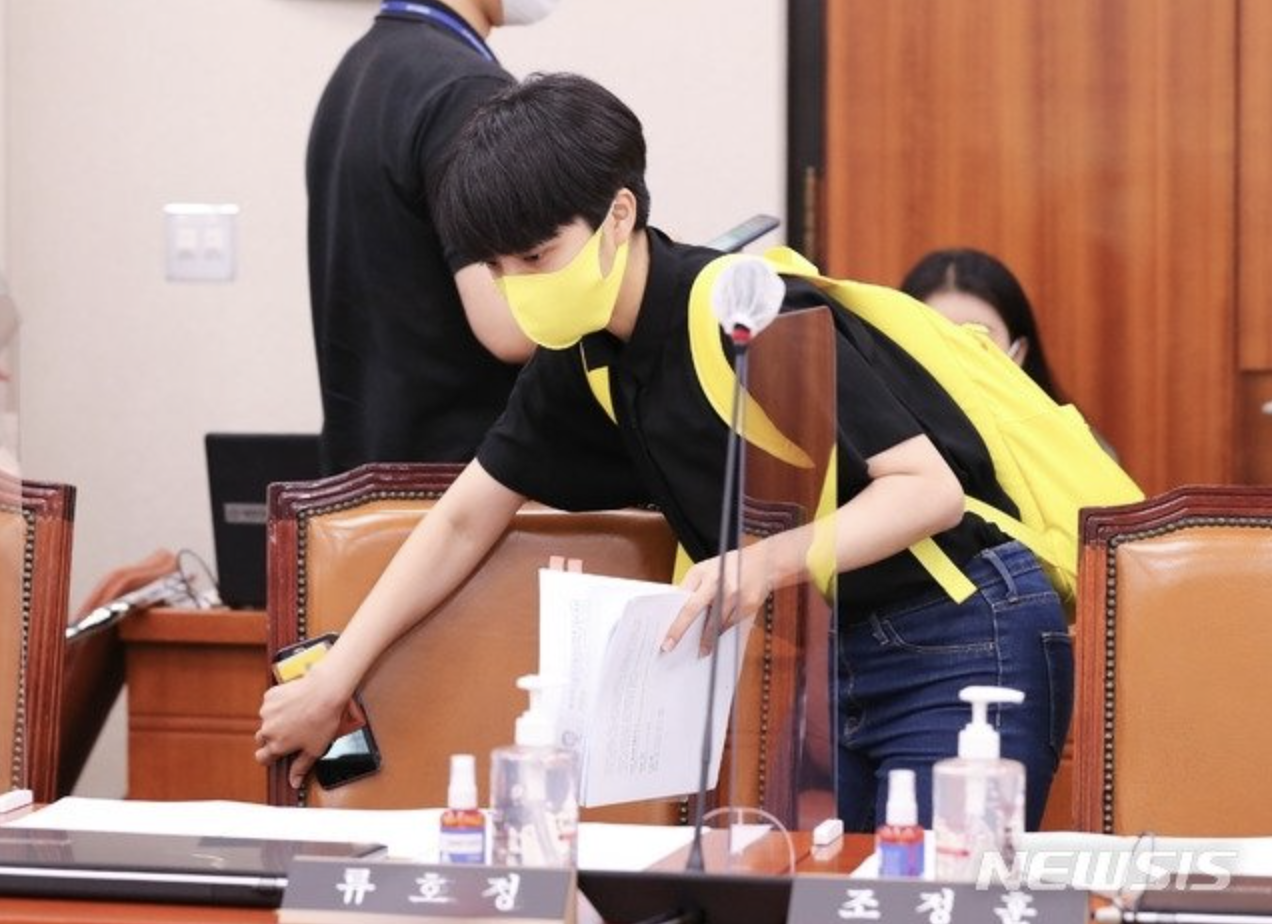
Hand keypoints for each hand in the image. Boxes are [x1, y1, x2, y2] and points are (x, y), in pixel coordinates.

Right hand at [254, 666, 346, 789]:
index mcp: (277, 746)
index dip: (270, 757)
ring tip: (296, 716)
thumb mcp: (315, 749)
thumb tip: (294, 783)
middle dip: (272, 738)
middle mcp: (268, 730)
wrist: (324, 691)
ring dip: (275, 720)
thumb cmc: (323, 720)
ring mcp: (267, 712)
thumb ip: (301, 767)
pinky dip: (278, 705)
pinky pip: (270, 705)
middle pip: (262, 739)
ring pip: (266, 721)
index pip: (262, 758)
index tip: (278, 753)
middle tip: (291, 732)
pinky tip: (293, 704)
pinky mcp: (270, 697)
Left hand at [662, 545, 770, 655]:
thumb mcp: (706, 570)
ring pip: (714, 623)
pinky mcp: (747, 604)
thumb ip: (692, 587)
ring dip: (707, 639)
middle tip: (670, 647)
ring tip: (702, 650)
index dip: (674, 621)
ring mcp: (732, 593)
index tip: (665, 639)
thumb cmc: (730, 566)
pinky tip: (718, 635)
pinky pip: (729, 624)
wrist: (764, 563)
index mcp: (702, 572)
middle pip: (693, 610)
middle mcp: (716, 581)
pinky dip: (722, 631)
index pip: (682, 599)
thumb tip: (677, 611)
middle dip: (680, 631)